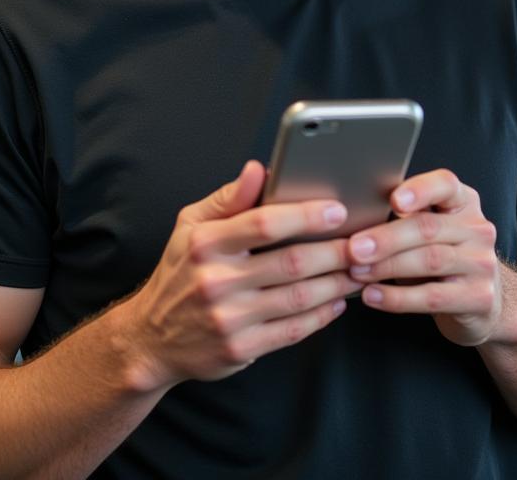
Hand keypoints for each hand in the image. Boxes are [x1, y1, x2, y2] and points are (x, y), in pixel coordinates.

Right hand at [124, 161, 362, 390]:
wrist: (151, 338)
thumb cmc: (179, 272)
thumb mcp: (190, 225)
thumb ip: (229, 197)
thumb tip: (260, 169)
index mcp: (205, 243)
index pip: (264, 224)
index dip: (306, 215)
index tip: (337, 209)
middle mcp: (217, 280)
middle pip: (291, 263)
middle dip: (335, 252)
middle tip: (364, 242)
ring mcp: (230, 318)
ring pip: (299, 297)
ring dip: (337, 283)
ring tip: (359, 270)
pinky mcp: (241, 348)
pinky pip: (293, 330)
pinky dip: (322, 315)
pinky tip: (337, 302)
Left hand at [347, 169, 501, 345]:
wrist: (482, 301)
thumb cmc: (439, 256)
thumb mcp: (426, 230)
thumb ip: (402, 217)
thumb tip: (349, 214)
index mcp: (462, 201)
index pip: (445, 185)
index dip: (419, 190)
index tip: (393, 200)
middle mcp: (477, 228)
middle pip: (427, 227)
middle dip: (386, 238)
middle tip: (354, 247)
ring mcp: (481, 263)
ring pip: (429, 260)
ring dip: (386, 266)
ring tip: (356, 271)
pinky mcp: (479, 298)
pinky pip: (432, 296)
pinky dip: (397, 297)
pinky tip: (372, 295)